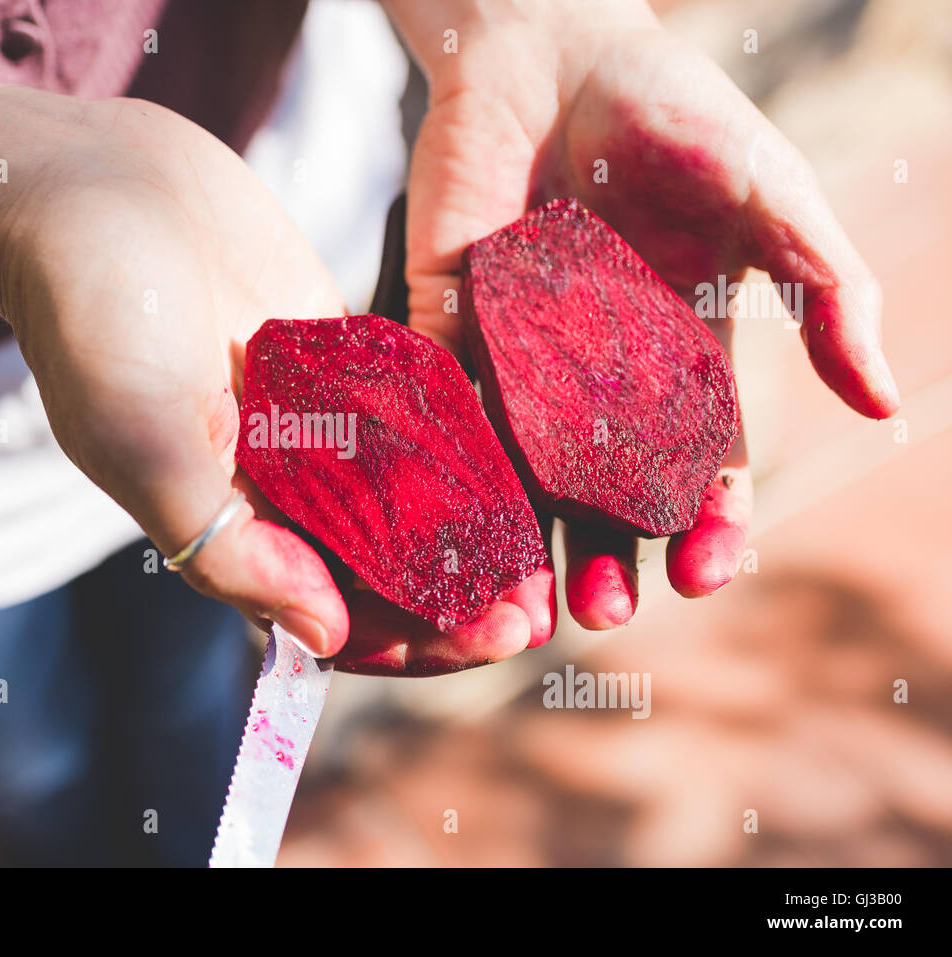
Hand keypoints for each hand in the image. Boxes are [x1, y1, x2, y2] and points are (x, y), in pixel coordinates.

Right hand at [0, 93, 539, 673]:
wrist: (86, 187)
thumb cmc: (90, 315)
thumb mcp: (143, 443)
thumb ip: (227, 547)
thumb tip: (321, 638)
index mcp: (227, 524)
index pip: (332, 612)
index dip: (413, 637)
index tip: (492, 632)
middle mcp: (274, 484)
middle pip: (381, 564)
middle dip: (458, 592)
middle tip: (535, 600)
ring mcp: (309, 419)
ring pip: (404, 495)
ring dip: (469, 526)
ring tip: (543, 542)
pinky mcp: (334, 353)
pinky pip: (410, 410)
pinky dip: (459, 440)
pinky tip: (519, 453)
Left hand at [386, 0, 899, 640]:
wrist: (550, 47)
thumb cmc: (674, 114)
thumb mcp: (769, 198)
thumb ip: (827, 292)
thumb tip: (886, 400)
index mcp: (682, 356)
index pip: (701, 465)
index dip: (709, 524)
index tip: (703, 570)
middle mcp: (599, 375)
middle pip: (606, 491)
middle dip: (609, 555)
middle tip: (604, 610)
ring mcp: (521, 355)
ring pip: (525, 473)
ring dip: (526, 541)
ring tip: (525, 603)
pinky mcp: (450, 323)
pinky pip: (449, 406)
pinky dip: (453, 463)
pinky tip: (455, 515)